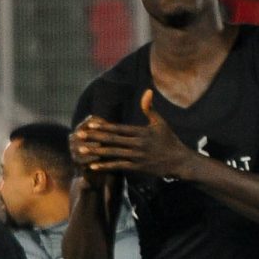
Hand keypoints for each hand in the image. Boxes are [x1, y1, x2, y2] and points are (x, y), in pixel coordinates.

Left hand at [70, 91, 196, 179]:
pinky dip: (105, 166)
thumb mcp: (160, 123)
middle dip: (94, 137)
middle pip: (112, 140)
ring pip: (112, 153)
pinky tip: (93, 165)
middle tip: (79, 135)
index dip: (104, 126)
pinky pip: (118, 166)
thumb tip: (147, 91)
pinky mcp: (137, 167)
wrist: (179, 161)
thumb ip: (149, 108)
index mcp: (142, 132)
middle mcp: (138, 144)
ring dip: (95, 151)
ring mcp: (137, 156)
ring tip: (81, 150)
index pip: (119, 128)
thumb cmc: (169, 140)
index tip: (90, 123)